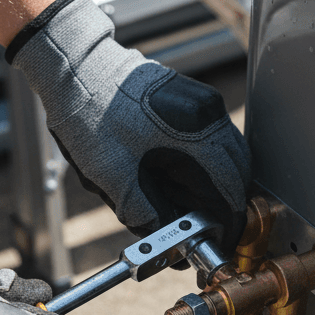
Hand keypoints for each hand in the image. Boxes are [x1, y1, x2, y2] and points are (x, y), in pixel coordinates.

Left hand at [7, 0, 251, 250]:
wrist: (78, 71)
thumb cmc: (90, 118)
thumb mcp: (114, 179)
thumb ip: (145, 215)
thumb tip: (169, 242)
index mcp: (195, 135)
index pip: (230, 191)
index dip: (227, 224)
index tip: (219, 242)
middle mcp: (208, 115)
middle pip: (237, 174)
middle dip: (223, 206)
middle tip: (201, 230)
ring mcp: (204, 103)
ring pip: (229, 156)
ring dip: (215, 185)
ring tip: (185, 206)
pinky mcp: (194, 99)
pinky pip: (215, 139)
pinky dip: (207, 164)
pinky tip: (179, 178)